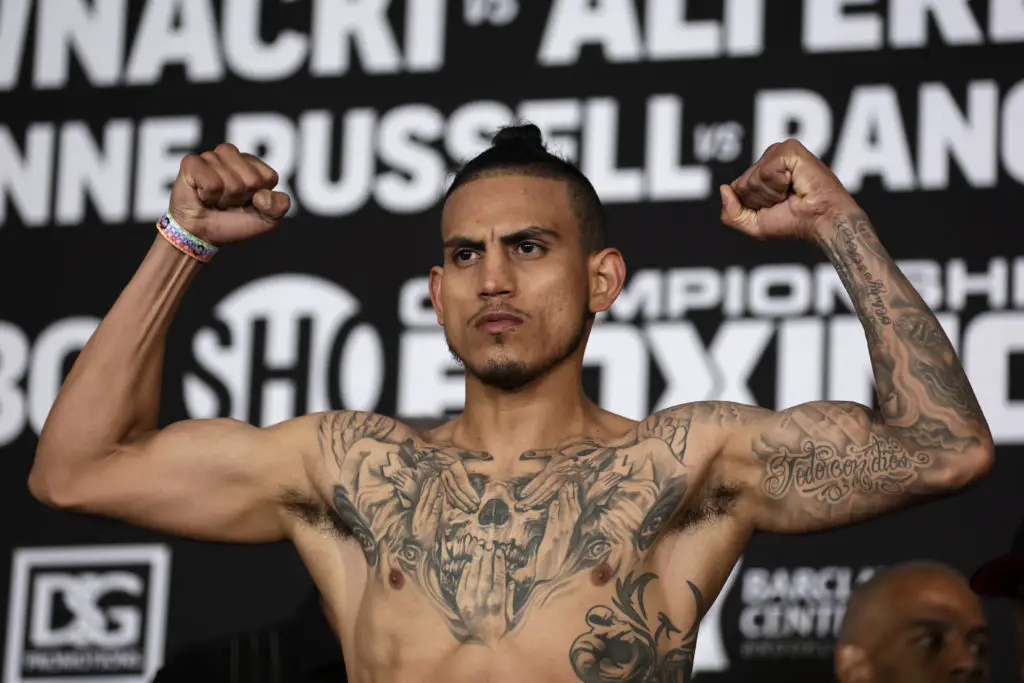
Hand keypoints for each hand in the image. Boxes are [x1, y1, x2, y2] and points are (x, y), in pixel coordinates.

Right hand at [168, 143, 289, 244]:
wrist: (202, 235)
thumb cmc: (233, 223)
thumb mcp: (267, 220)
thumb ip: (279, 206)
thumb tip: (263, 195)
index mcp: (253, 164)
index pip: (269, 177)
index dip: (259, 197)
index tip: (247, 202)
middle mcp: (232, 155)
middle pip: (252, 180)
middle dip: (241, 199)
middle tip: (228, 202)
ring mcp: (211, 156)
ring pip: (232, 182)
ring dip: (224, 199)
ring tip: (215, 200)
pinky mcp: (191, 163)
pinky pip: (211, 183)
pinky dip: (208, 197)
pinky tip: (202, 196)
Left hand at [456, 541, 512, 642]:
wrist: (482, 642)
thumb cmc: (500, 626)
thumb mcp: (509, 615)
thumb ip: (509, 599)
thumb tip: (511, 582)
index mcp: (496, 604)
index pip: (498, 579)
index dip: (498, 564)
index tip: (499, 551)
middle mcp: (482, 603)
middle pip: (485, 576)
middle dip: (487, 559)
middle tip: (488, 545)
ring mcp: (469, 603)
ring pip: (472, 579)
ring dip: (476, 562)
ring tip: (478, 549)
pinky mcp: (460, 604)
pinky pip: (462, 586)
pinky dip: (465, 574)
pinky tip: (468, 564)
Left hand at [535, 482, 580, 579]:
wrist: (545, 575)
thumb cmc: (551, 558)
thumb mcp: (559, 542)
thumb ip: (560, 526)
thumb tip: (559, 508)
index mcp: (569, 533)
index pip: (576, 512)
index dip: (576, 498)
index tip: (575, 485)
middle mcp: (567, 533)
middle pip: (572, 511)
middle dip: (572, 496)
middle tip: (572, 480)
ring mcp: (559, 536)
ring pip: (565, 515)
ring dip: (566, 501)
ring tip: (566, 487)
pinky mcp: (550, 540)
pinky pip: (553, 525)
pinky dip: (554, 514)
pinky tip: (554, 504)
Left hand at [719, 139, 860, 242]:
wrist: (820, 221)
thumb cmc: (793, 223)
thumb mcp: (753, 225)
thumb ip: (731, 213)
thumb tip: (723, 189)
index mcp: (762, 172)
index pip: (736, 188)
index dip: (752, 205)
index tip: (775, 207)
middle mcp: (770, 159)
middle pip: (742, 184)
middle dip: (761, 200)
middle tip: (785, 200)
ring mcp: (780, 151)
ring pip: (753, 179)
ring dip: (771, 194)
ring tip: (791, 193)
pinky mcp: (790, 149)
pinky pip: (766, 172)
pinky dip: (778, 185)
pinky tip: (795, 184)